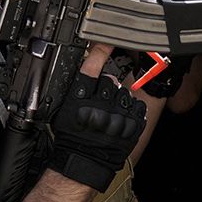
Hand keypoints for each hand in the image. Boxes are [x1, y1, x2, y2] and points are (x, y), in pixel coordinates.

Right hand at [47, 46, 146, 190]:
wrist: (83, 161)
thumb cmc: (72, 138)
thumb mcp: (65, 108)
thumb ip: (77, 88)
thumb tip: (89, 71)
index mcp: (80, 96)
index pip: (92, 65)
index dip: (100, 50)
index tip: (106, 41)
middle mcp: (100, 103)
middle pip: (110, 79)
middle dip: (107, 88)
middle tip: (100, 104)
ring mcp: (119, 113)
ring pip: (125, 93)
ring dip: (119, 100)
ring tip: (109, 116)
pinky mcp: (133, 123)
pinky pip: (137, 107)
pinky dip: (131, 111)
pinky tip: (121, 120)